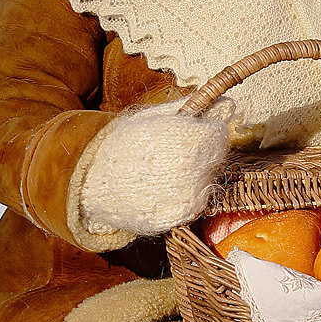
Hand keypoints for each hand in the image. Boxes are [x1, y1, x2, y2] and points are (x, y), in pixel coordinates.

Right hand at [79, 101, 230, 237]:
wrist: (92, 181)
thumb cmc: (123, 143)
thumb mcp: (155, 117)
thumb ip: (193, 108)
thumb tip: (228, 104)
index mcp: (188, 138)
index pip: (218, 133)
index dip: (202, 131)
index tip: (185, 133)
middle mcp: (192, 169)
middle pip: (214, 157)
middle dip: (199, 153)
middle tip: (170, 153)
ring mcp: (186, 196)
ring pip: (206, 181)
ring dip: (193, 176)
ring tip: (162, 172)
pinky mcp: (179, 217)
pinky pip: (194, 203)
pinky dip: (183, 196)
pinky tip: (161, 189)